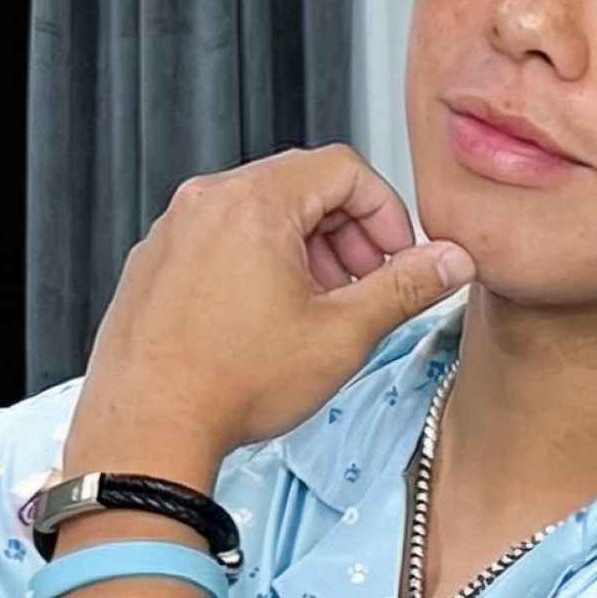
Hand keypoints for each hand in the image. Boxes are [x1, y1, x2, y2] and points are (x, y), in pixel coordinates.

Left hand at [62, 146, 473, 486]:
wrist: (148, 429)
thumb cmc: (229, 384)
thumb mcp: (342, 334)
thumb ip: (404, 289)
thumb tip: (448, 262)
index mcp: (254, 204)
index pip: (343, 168)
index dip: (387, 213)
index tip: (398, 258)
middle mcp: (206, 203)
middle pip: (302, 186)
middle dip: (349, 234)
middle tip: (367, 288)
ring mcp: (174, 231)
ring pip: (262, 214)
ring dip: (308, 252)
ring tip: (321, 311)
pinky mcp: (156, 263)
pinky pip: (223, 240)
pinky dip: (261, 265)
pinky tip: (271, 323)